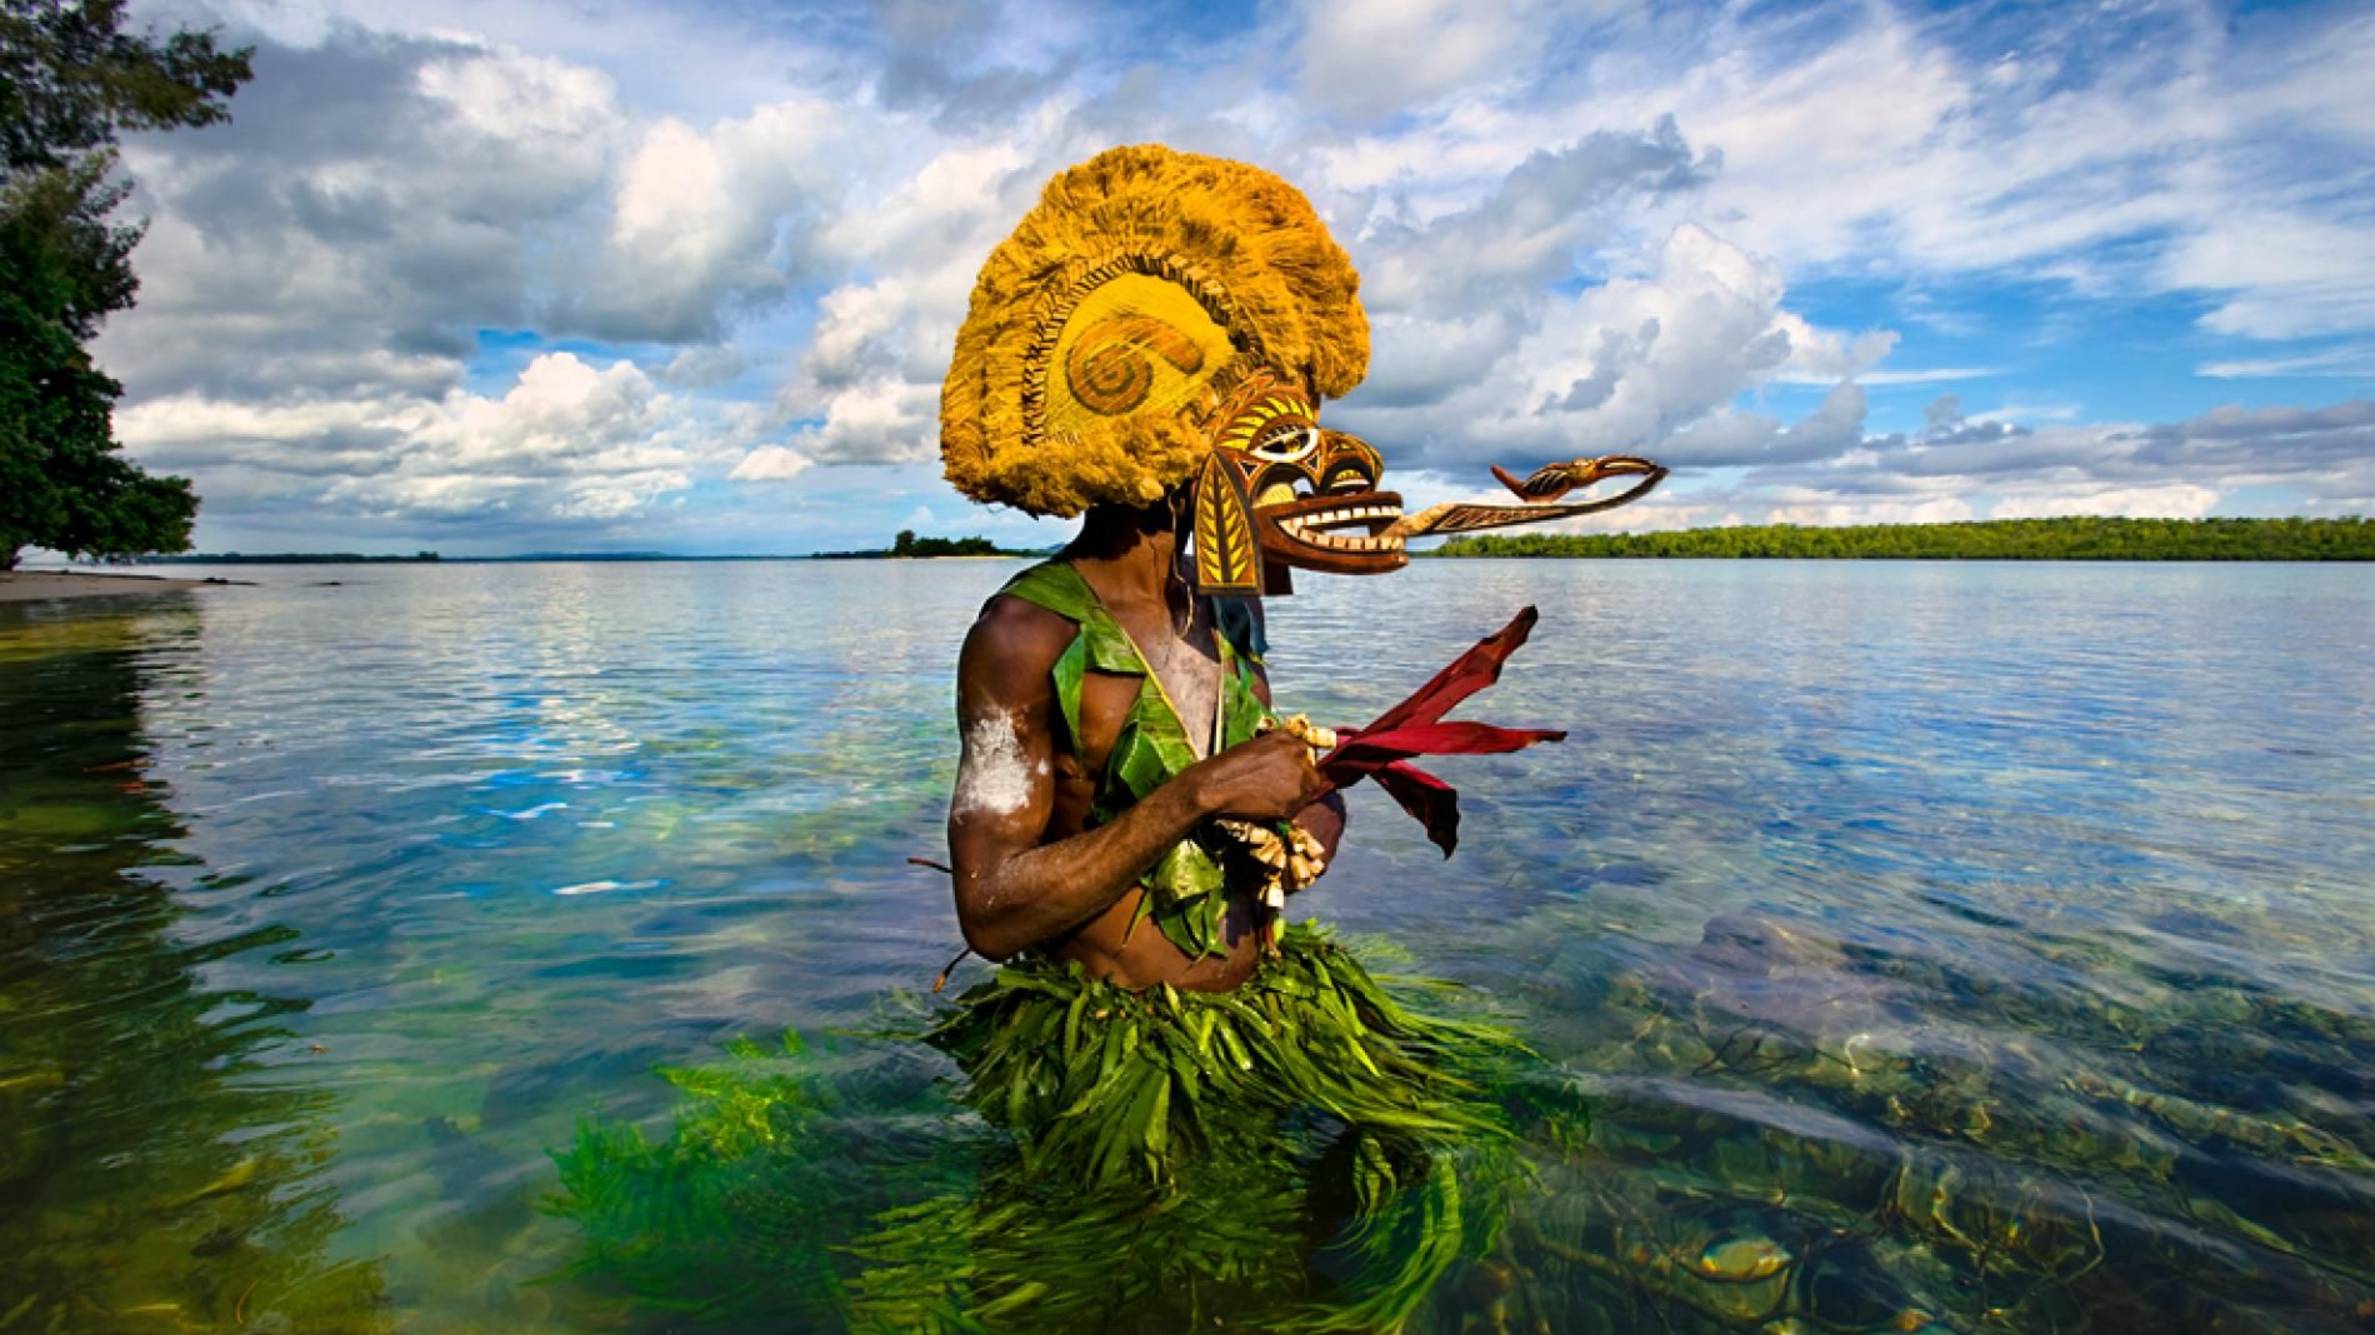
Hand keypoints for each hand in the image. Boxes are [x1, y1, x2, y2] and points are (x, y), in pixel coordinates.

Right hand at [1192, 729, 1324, 821]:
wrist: (1214, 786)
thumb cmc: (1229, 765)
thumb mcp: (1257, 746)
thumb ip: (1279, 750)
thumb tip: (1292, 760)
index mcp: (1288, 741)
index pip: (1308, 753)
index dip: (1300, 764)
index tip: (1291, 772)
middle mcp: (1297, 758)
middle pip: (1312, 774)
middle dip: (1301, 782)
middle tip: (1281, 789)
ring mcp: (1296, 781)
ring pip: (1307, 793)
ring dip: (1296, 797)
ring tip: (1273, 799)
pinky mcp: (1290, 803)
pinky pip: (1297, 808)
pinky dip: (1287, 810)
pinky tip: (1268, 807)